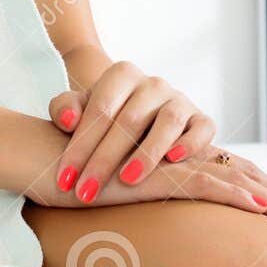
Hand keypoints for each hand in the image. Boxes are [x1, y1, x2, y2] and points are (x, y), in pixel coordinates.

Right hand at [24, 138, 266, 227]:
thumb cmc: (73, 183)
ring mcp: (169, 168)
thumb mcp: (118, 208)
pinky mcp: (153, 174)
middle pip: (249, 181)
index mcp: (179, 174)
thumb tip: (159, 265)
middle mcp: (182, 167)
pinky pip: (202, 182)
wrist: (39, 157)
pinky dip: (235, 193)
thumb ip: (141, 218)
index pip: (236, 184)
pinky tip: (261, 205)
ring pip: (237, 181)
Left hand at [48, 63, 216, 200]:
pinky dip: (190, 143)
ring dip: (148, 152)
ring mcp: (180, 100)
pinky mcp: (201, 119)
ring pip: (168, 121)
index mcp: (122, 74)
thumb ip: (63, 108)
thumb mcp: (78, 109)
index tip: (64, 179)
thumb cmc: (102, 118)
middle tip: (86, 192)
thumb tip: (67, 120)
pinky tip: (172, 161)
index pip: (99, 110)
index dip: (80, 146)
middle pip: (130, 120)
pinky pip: (203, 128)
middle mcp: (153, 83)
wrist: (140, 117)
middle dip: (105, 159)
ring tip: (127, 180)